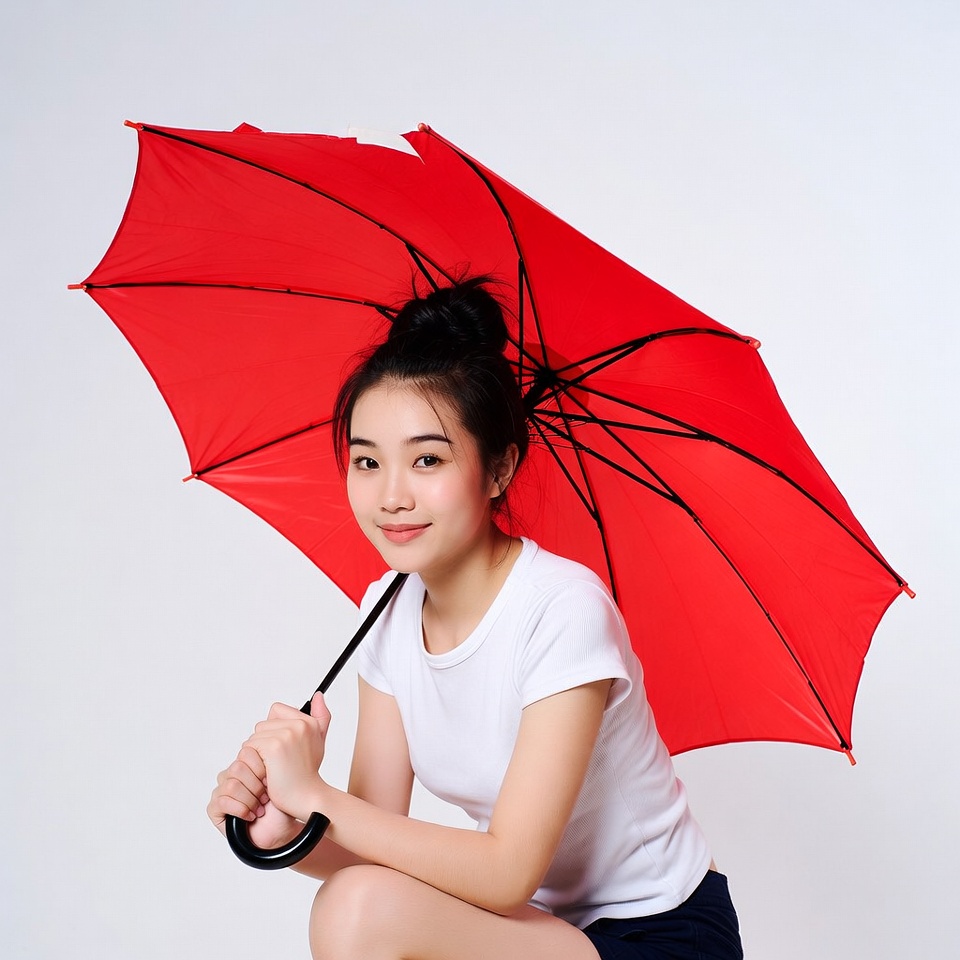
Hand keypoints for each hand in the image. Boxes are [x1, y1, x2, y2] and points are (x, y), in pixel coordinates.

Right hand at [207, 747, 299, 848]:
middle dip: (256, 786)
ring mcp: (222, 790)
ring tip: (260, 807)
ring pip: (231, 784)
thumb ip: (274, 752)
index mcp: (246, 763)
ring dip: (250, 799)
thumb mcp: (281, 774)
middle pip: (238, 767)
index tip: (272, 780)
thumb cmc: (282, 803)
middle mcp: (232, 774)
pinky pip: (221, 801)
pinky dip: (240, 809)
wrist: (281, 829)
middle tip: (266, 797)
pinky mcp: (215, 808)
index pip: (246, 752)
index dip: (261, 768)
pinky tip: (251, 815)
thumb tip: (274, 723)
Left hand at [244, 692, 330, 820]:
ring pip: (254, 736)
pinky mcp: (273, 747)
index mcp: (308, 721)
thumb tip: (318, 695)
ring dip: (257, 753)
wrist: (308, 798)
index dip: (274, 729)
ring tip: (272, 768)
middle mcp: (299, 724)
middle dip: (264, 743)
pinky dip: (254, 762)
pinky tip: (266, 773)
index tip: (282, 748)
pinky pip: (250, 747)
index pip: (276, 710)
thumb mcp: (318, 741)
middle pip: (262, 725)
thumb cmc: (309, 773)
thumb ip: (320, 716)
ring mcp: (286, 735)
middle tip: (278, 762)